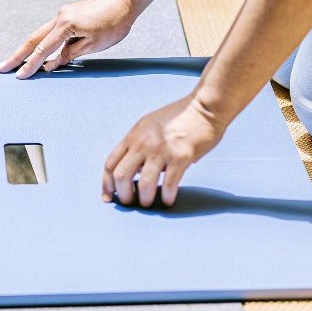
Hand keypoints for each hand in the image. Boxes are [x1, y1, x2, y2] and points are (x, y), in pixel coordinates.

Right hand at [0, 0, 137, 78]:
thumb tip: (52, 64)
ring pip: (41, 34)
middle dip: (17, 55)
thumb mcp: (93, 44)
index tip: (18, 76)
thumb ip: (70, 54)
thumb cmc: (114, 24)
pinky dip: (44, 43)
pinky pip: (52, 31)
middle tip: (2, 67)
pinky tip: (40, 53)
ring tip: (15, 61)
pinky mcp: (69, 14)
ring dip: (28, 49)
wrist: (125, 2)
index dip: (30, 65)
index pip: (43, 50)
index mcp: (66, 25)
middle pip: (34, 39)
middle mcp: (60, 17)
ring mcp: (63, 14)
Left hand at [102, 95, 226, 207]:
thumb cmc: (179, 118)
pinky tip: (169, 200)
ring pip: (144, 184)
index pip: (110, 163)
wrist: (205, 107)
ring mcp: (161, 150)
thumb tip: (136, 170)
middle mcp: (143, 143)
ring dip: (145, 200)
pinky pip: (169, 184)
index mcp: (133, 135)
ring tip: (149, 203)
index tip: (108, 197)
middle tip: (131, 202)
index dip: (106, 184)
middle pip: (121, 176)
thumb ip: (139, 145)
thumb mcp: (149, 126)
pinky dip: (167, 197)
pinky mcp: (181, 156)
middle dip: (123, 195)